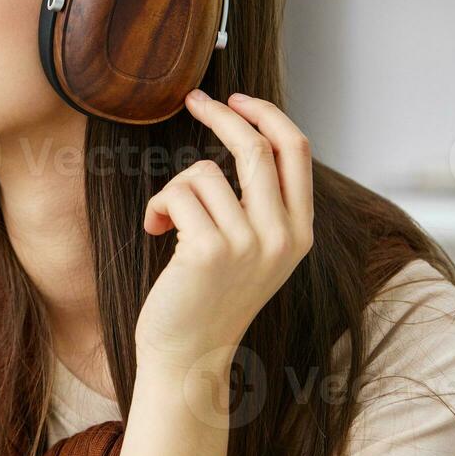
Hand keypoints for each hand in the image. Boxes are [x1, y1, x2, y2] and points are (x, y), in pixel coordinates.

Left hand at [134, 91, 313, 380]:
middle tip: (193, 100)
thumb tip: (243, 137)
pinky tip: (155, 230)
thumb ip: (259, 204)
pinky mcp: (210, 250)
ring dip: (176, 188)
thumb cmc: (208, 296)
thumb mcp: (252, 249)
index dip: (267, 115)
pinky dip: (158, 206)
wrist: (188, 355)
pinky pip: (177, 193)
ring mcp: (249, 243)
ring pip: (205, 171)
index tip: (236, 99)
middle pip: (256, 146)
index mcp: (299, 231)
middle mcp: (283, 236)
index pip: (297, 150)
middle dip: (220, 114)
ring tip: (169, 221)